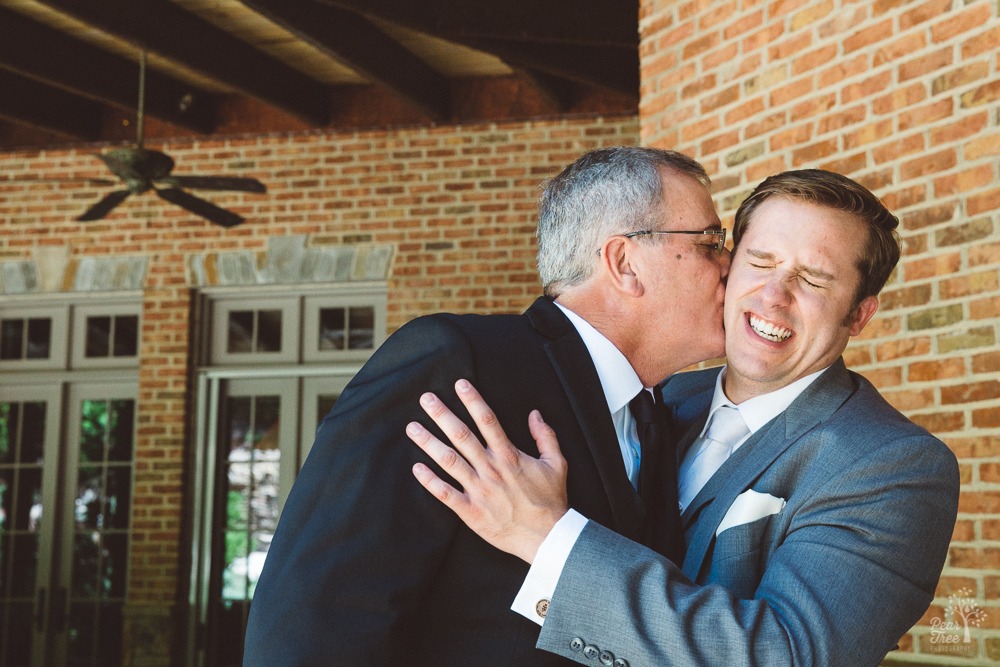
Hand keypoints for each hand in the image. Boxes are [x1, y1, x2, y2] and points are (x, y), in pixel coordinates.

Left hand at [407, 379, 568, 562]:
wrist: (548, 538)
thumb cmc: (551, 501)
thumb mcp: (557, 464)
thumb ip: (546, 436)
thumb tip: (535, 414)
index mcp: (510, 456)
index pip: (488, 421)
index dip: (473, 401)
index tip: (459, 384)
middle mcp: (491, 470)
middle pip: (462, 436)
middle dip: (442, 415)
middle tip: (426, 399)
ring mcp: (479, 491)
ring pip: (449, 461)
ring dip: (429, 443)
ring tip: (412, 428)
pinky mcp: (471, 511)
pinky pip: (446, 494)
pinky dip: (430, 482)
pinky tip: (416, 468)